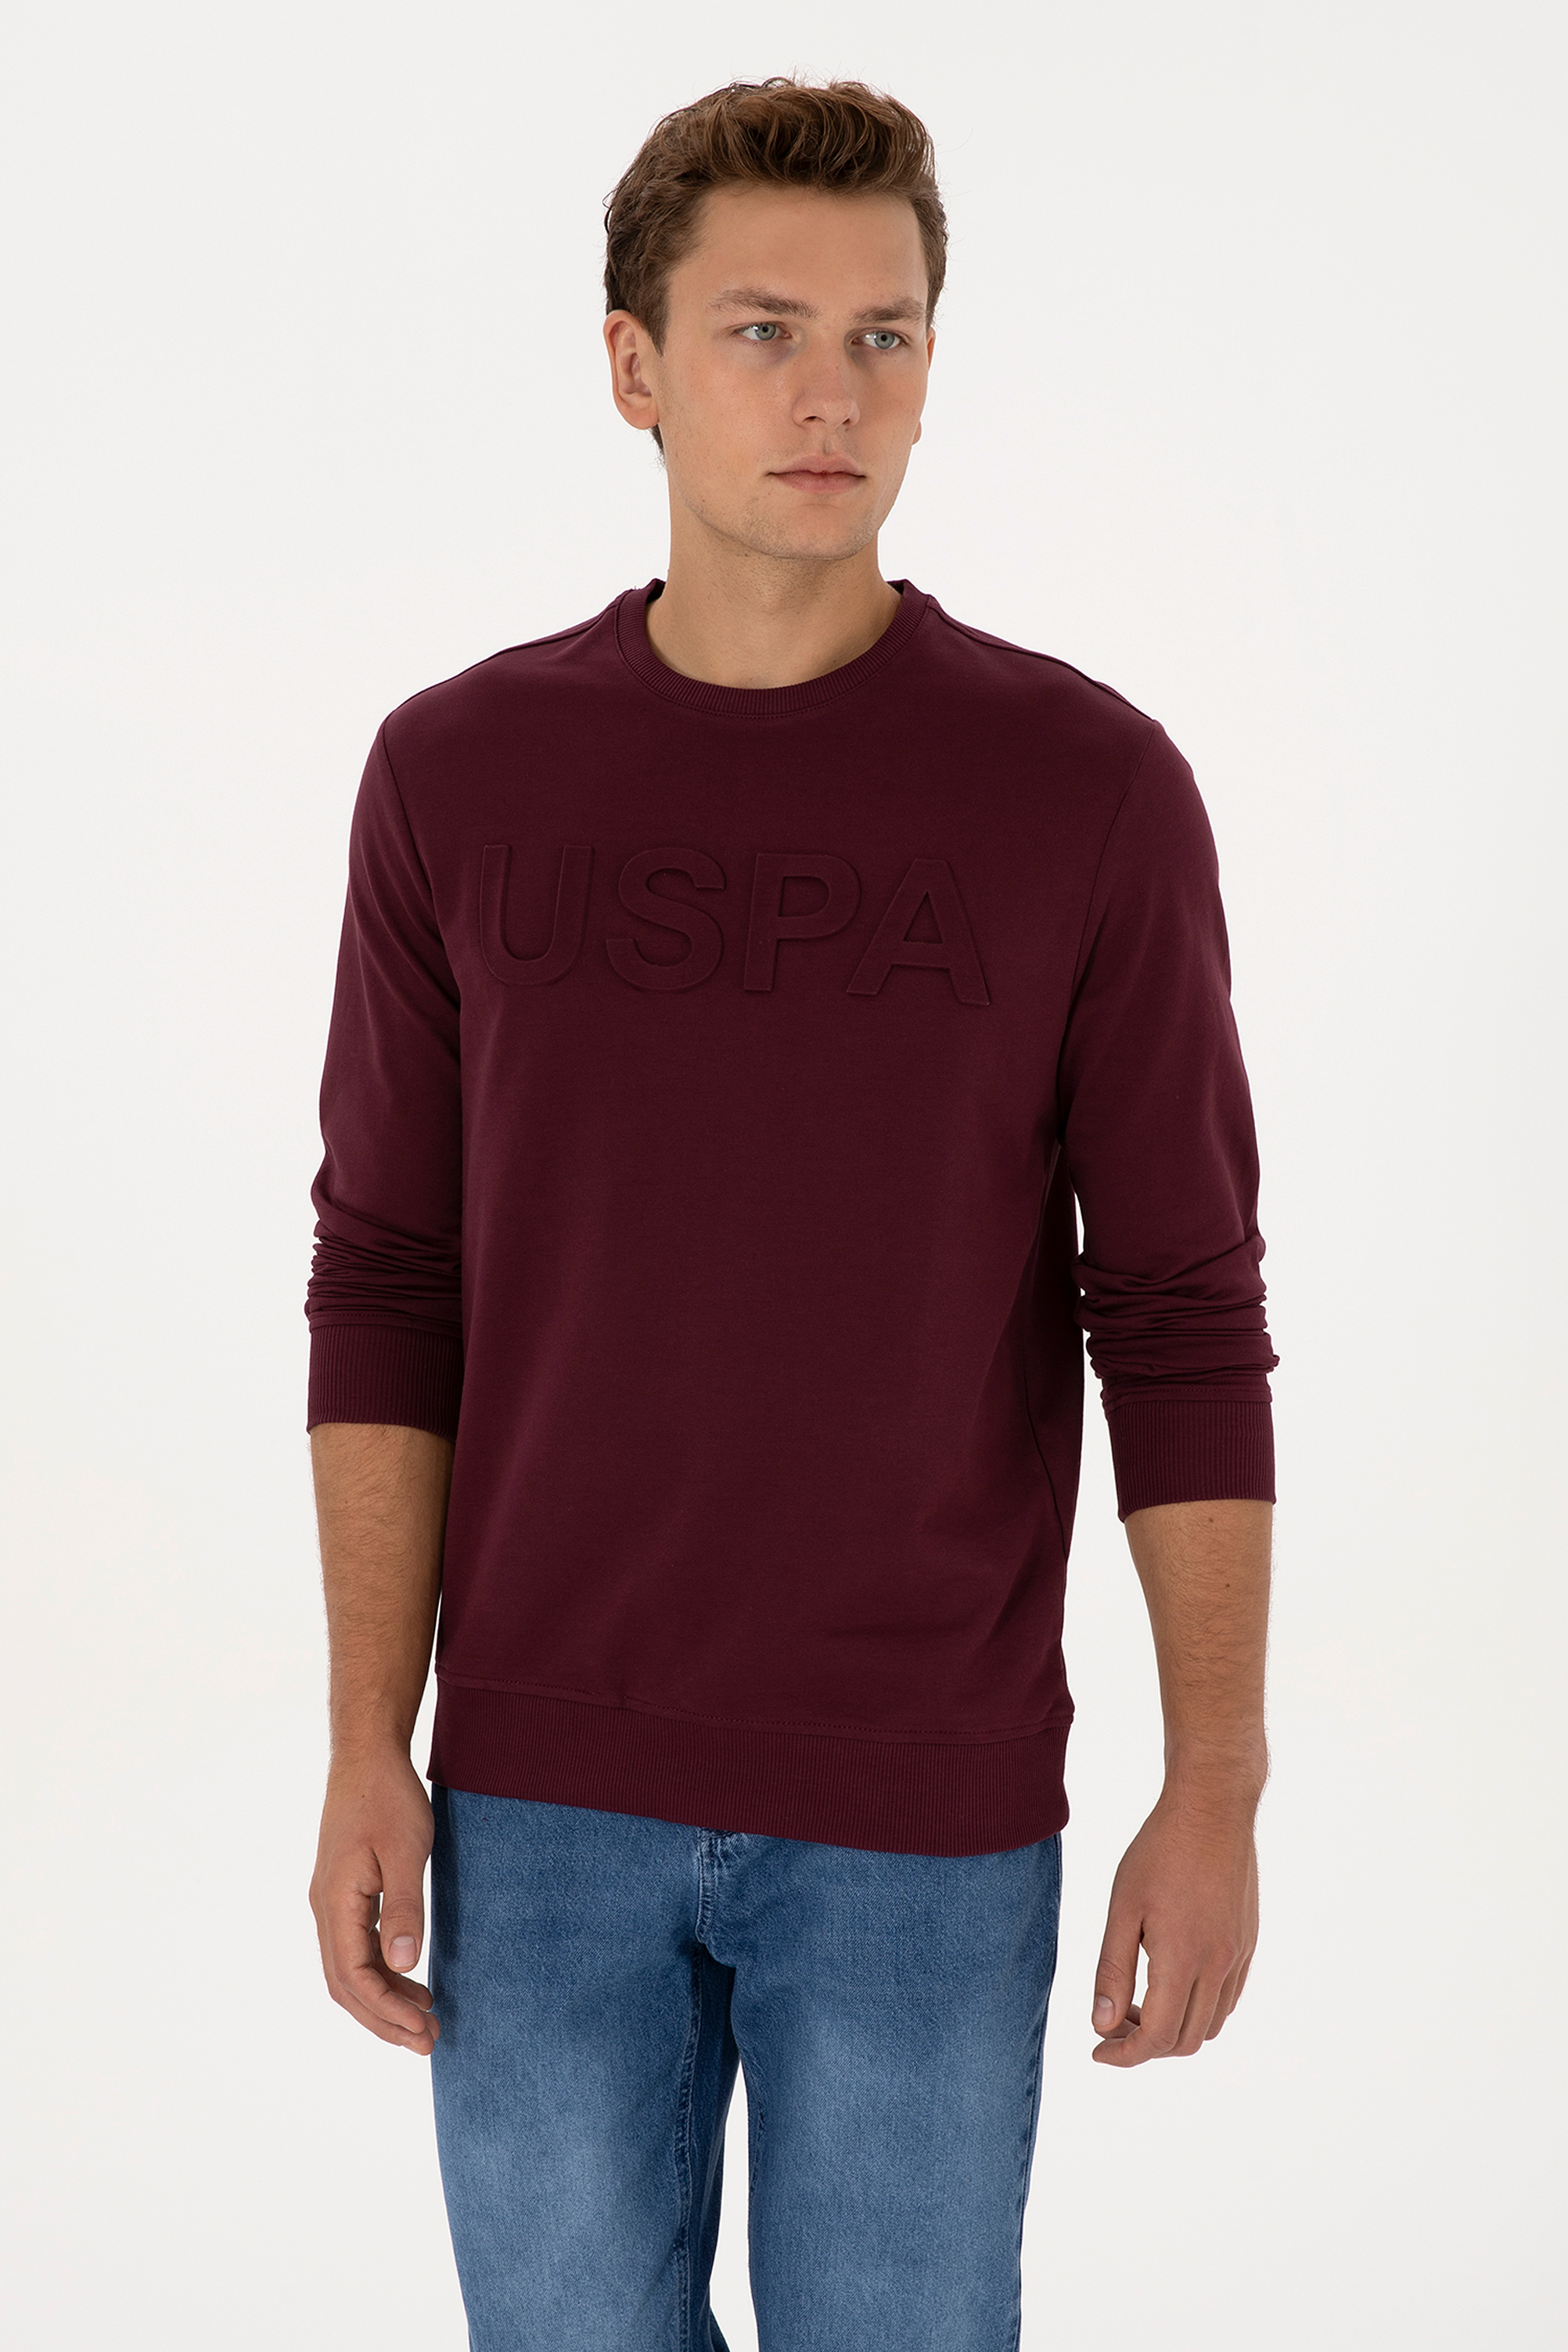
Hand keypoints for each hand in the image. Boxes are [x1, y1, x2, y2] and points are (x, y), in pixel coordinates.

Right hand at [309, 1746, 440, 2054]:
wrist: (367, 1754)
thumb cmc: (388, 1797)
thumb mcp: (406, 1850)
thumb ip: (405, 1908)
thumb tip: (405, 1965)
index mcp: (335, 1902)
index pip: (355, 1976)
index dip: (387, 2010)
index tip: (423, 2030)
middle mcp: (326, 1908)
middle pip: (347, 1984)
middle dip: (384, 2019)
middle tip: (427, 2043)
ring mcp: (332, 1900)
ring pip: (350, 1968)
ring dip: (384, 1999)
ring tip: (425, 2020)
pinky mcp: (345, 1891)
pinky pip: (356, 1946)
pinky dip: (382, 1971)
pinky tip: (410, 1978)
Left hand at [1090, 1787, 1257, 2065]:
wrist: (1213, 1809)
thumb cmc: (1159, 1851)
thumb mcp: (1122, 1908)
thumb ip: (1111, 1970)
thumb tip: (1101, 2024)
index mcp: (1182, 1959)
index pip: (1156, 2037)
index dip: (1124, 2054)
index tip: (1098, 2049)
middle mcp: (1218, 1965)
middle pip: (1184, 2041)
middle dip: (1144, 2045)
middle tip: (1112, 2022)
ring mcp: (1238, 1956)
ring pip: (1210, 2025)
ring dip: (1173, 2029)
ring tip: (1139, 2001)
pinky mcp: (1248, 1943)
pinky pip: (1227, 1998)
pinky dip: (1198, 2008)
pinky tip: (1171, 1980)